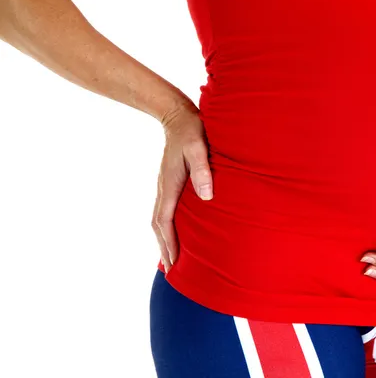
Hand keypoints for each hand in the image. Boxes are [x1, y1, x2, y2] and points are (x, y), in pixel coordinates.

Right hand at [151, 102, 212, 273]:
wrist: (178, 116)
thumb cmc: (192, 132)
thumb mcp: (199, 148)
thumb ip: (203, 171)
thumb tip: (206, 197)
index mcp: (170, 185)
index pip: (164, 221)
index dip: (168, 243)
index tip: (173, 263)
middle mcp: (164, 189)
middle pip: (158, 225)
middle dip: (164, 248)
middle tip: (171, 272)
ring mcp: (165, 186)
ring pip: (159, 220)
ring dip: (164, 240)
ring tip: (171, 260)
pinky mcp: (170, 183)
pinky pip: (165, 211)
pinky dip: (166, 227)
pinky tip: (174, 233)